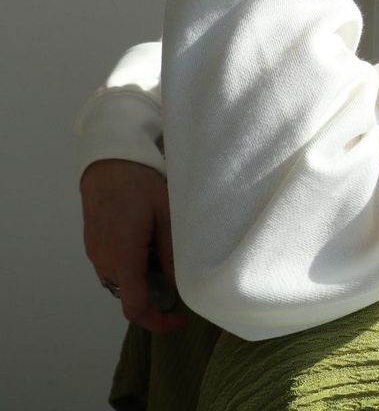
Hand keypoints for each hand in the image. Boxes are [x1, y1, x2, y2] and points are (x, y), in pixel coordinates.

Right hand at [80, 159, 187, 334]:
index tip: (181, 319)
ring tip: (163, 245)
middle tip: (179, 268)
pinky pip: (116, 267)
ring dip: (145, 276)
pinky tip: (148, 239)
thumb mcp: (166, 214)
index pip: (136, 308)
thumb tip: (180, 283)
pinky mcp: (93, 246)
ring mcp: (95, 255)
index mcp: (123, 257)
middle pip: (132, 296)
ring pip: (124, 281)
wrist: (108, 162)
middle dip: (157, 291)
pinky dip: (134, 264)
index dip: (159, 322)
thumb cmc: (141, 183)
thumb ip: (172, 252)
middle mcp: (104, 262)